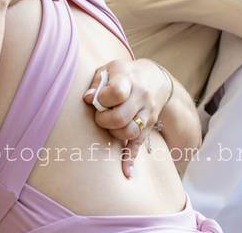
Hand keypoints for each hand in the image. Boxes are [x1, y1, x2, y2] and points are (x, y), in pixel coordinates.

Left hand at [81, 59, 171, 178]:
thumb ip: (97, 83)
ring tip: (109, 126)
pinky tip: (126, 172)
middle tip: (99, 117)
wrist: (154, 78)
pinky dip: (131, 159)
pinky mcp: (148, 127)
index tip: (97, 100)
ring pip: (130, 133)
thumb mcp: (109, 69)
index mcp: (128, 78)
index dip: (102, 99)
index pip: (116, 92)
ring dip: (114, 134)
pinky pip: (139, 145)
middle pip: (121, 117)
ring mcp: (147, 113)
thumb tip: (87, 99)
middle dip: (104, 121)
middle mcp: (141, 96)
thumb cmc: (123, 74)